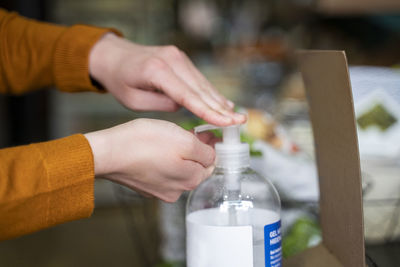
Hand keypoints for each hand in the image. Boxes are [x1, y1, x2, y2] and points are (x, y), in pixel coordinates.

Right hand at [84, 118, 217, 201]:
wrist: (108, 153)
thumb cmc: (144, 144)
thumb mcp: (184, 141)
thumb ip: (205, 152)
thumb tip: (214, 155)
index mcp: (191, 180)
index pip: (211, 163)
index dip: (211, 145)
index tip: (207, 131)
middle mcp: (177, 190)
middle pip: (195, 167)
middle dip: (195, 150)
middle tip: (191, 130)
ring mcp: (159, 190)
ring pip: (178, 169)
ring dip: (179, 154)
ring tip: (171, 137)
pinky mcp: (144, 185)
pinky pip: (161, 171)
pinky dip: (162, 160)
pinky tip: (155, 148)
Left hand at [89, 33, 245, 125]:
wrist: (113, 55)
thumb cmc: (119, 80)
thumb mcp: (133, 101)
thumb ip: (162, 104)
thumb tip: (184, 106)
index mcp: (157, 71)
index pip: (189, 96)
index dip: (209, 111)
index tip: (227, 122)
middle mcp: (172, 60)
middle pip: (201, 89)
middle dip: (221, 108)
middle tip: (240, 122)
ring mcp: (178, 57)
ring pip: (203, 84)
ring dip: (219, 101)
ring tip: (235, 116)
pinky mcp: (180, 59)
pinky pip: (198, 79)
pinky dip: (210, 92)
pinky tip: (223, 102)